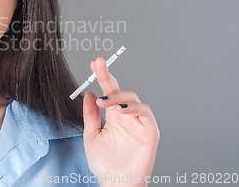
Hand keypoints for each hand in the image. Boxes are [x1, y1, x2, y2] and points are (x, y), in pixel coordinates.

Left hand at [83, 57, 159, 186]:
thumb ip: (90, 115)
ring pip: (133, 98)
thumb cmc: (105, 164)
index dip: (103, 76)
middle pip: (121, 90)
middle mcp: (126, 116)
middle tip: (98, 69)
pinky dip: (134, 108)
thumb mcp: (91, 135)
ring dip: (118, 95)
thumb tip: (89, 94)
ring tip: (105, 102)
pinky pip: (145, 113)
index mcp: (113, 116)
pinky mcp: (149, 131)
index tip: (95, 63)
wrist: (115, 183)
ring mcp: (138, 123)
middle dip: (109, 77)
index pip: (108, 91)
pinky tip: (121, 111)